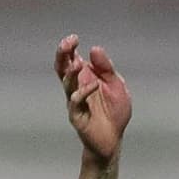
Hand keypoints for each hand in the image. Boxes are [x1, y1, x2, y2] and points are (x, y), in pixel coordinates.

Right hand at [55, 34, 131, 161]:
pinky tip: (94, 84)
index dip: (69, 46)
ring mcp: (75, 101)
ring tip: (78, 63)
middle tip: (67, 44)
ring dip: (70, 72)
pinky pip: (76, 101)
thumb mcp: (117, 86)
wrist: (113, 140)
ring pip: (66, 83)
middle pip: (62, 67)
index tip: (74, 38)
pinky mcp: (77, 116)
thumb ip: (107, 69)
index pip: (70, 58)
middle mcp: (76, 87)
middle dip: (62, 54)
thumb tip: (94, 49)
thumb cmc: (114, 112)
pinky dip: (83, 91)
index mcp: (84, 77)